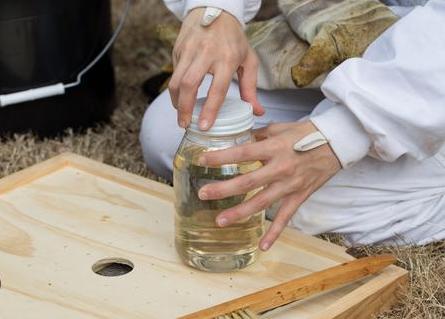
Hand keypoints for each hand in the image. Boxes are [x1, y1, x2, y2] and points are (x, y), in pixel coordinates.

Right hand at [168, 8, 263, 129]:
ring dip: (176, 101)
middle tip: (185, 125)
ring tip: (181, 115)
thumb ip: (251, 88)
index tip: (204, 126)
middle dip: (184, 109)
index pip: (218, 89)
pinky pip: (174, 73)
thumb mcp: (248, 60)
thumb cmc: (234, 38)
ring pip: (176, 80)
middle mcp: (207, 53)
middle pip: (189, 85)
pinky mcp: (178, 49)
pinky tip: (181, 98)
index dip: (210, 109)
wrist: (216, 9)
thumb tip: (257, 112)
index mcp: (228, 58)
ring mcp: (190, 50)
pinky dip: (176, 89)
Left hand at [197, 121, 340, 249]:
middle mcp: (280, 168)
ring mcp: (290, 185)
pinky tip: (262, 246)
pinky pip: (285, 217)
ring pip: (261, 202)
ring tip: (220, 220)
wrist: (337, 143)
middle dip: (223, 189)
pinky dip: (274, 233)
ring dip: (240, 212)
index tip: (203, 160)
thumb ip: (259, 135)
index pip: (242, 153)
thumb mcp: (281, 128)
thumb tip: (241, 139)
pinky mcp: (299, 196)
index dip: (222, 157)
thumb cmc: (308, 132)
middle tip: (203, 194)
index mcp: (274, 148)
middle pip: (247, 182)